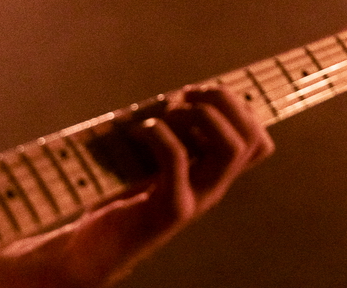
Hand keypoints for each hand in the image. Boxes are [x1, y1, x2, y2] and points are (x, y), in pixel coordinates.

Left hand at [0, 86, 274, 287]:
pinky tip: (137, 130)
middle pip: (253, 140)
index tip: (198, 95)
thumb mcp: (150, 166)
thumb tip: (181, 96)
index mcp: (211, 177)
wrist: (87, 251)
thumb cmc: (114, 202)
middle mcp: (211, 190)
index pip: (259, 144)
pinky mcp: (167, 209)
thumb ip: (172, 140)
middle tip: (185, 95)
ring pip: (230, 149)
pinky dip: (159, 133)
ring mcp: (194, 201)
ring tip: (167, 112)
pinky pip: (176, 160)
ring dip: (200, 116)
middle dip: (223, 102)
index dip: (238, 108)